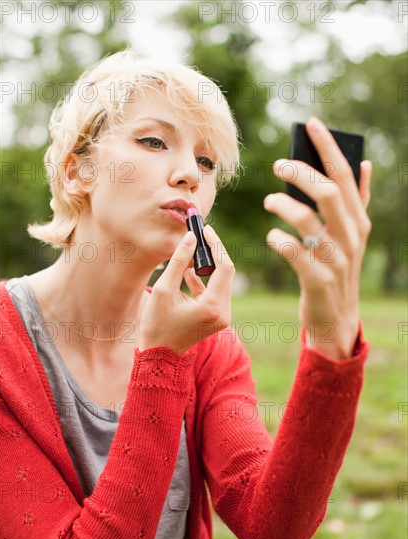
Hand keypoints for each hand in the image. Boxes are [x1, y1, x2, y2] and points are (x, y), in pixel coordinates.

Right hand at [138, 226, 234, 354]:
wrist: (158, 357)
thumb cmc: (157, 326)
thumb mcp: (164, 290)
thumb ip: (178, 262)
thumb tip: (191, 238)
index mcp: (213, 307)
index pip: (224, 267)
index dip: (216, 245)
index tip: (205, 229)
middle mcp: (223, 312)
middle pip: (226, 272)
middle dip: (213, 253)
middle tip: (200, 235)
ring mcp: (222, 317)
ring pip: (221, 281)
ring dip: (208, 265)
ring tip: (191, 250)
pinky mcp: (216, 318)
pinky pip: (214, 292)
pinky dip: (203, 280)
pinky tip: (187, 271)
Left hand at [264, 117, 371, 359]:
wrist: (336, 317)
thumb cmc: (337, 268)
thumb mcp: (352, 235)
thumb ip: (356, 201)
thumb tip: (366, 164)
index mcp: (358, 221)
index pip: (345, 176)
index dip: (327, 148)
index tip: (311, 123)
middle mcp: (351, 237)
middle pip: (326, 192)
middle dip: (300, 173)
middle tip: (278, 165)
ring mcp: (336, 259)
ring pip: (307, 220)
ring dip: (283, 205)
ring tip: (269, 201)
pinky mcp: (318, 279)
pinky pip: (293, 251)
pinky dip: (279, 239)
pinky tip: (272, 236)